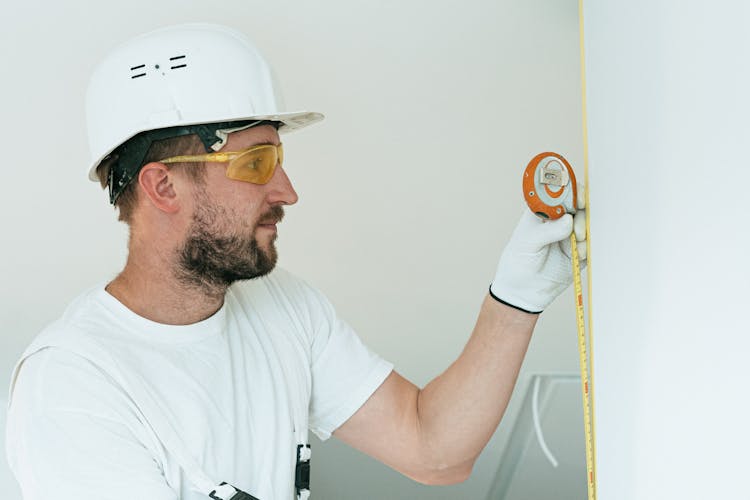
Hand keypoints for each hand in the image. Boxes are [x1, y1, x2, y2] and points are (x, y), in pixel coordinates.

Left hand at [490, 188, 585, 312]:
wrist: (523, 291)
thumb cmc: (518, 262)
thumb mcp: (527, 243)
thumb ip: (547, 231)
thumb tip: (569, 220)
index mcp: (543, 211)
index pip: (561, 193)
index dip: (573, 192)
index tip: (579, 200)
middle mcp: (559, 220)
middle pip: (581, 206)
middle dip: (584, 215)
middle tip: (577, 232)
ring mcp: (571, 235)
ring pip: (589, 224)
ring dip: (587, 233)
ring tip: (576, 246)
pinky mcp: (580, 252)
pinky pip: (592, 244)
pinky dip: (590, 247)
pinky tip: (580, 255)